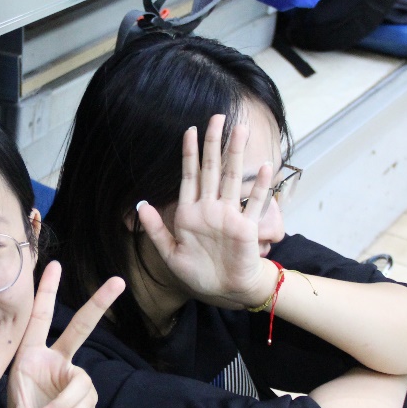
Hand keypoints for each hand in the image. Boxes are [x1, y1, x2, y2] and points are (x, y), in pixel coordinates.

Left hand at [2, 262, 125, 407]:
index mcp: (29, 357)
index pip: (39, 319)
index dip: (45, 292)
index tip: (54, 265)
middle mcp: (53, 362)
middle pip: (79, 328)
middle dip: (98, 304)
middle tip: (118, 281)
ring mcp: (72, 378)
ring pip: (80, 382)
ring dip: (65, 406)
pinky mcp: (87, 396)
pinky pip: (84, 401)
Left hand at [136, 114, 277, 309]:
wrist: (224, 290)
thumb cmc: (198, 273)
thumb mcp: (170, 253)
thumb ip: (155, 230)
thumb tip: (141, 205)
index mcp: (190, 213)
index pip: (190, 176)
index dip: (189, 154)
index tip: (189, 131)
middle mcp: (210, 208)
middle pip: (212, 169)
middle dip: (213, 143)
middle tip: (217, 117)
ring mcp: (229, 215)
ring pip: (232, 178)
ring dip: (236, 155)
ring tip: (240, 130)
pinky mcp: (247, 227)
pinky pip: (254, 203)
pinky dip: (259, 187)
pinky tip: (265, 167)